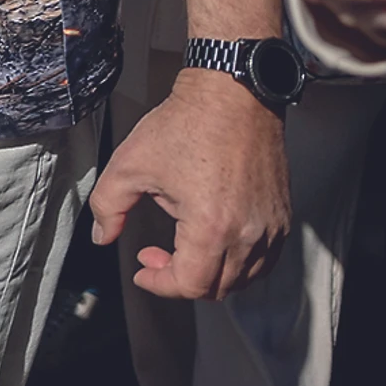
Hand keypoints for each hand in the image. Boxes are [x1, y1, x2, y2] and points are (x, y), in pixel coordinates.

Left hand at [90, 68, 289, 299]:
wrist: (233, 96)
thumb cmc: (186, 125)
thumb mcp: (130, 165)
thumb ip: (108, 206)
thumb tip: (102, 236)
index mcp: (211, 226)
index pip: (190, 284)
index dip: (160, 284)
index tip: (143, 270)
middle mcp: (248, 234)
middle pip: (217, 288)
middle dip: (179, 279)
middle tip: (156, 255)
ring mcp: (271, 227)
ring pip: (243, 279)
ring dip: (210, 273)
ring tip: (183, 246)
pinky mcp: (282, 218)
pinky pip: (264, 260)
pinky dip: (238, 262)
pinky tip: (213, 241)